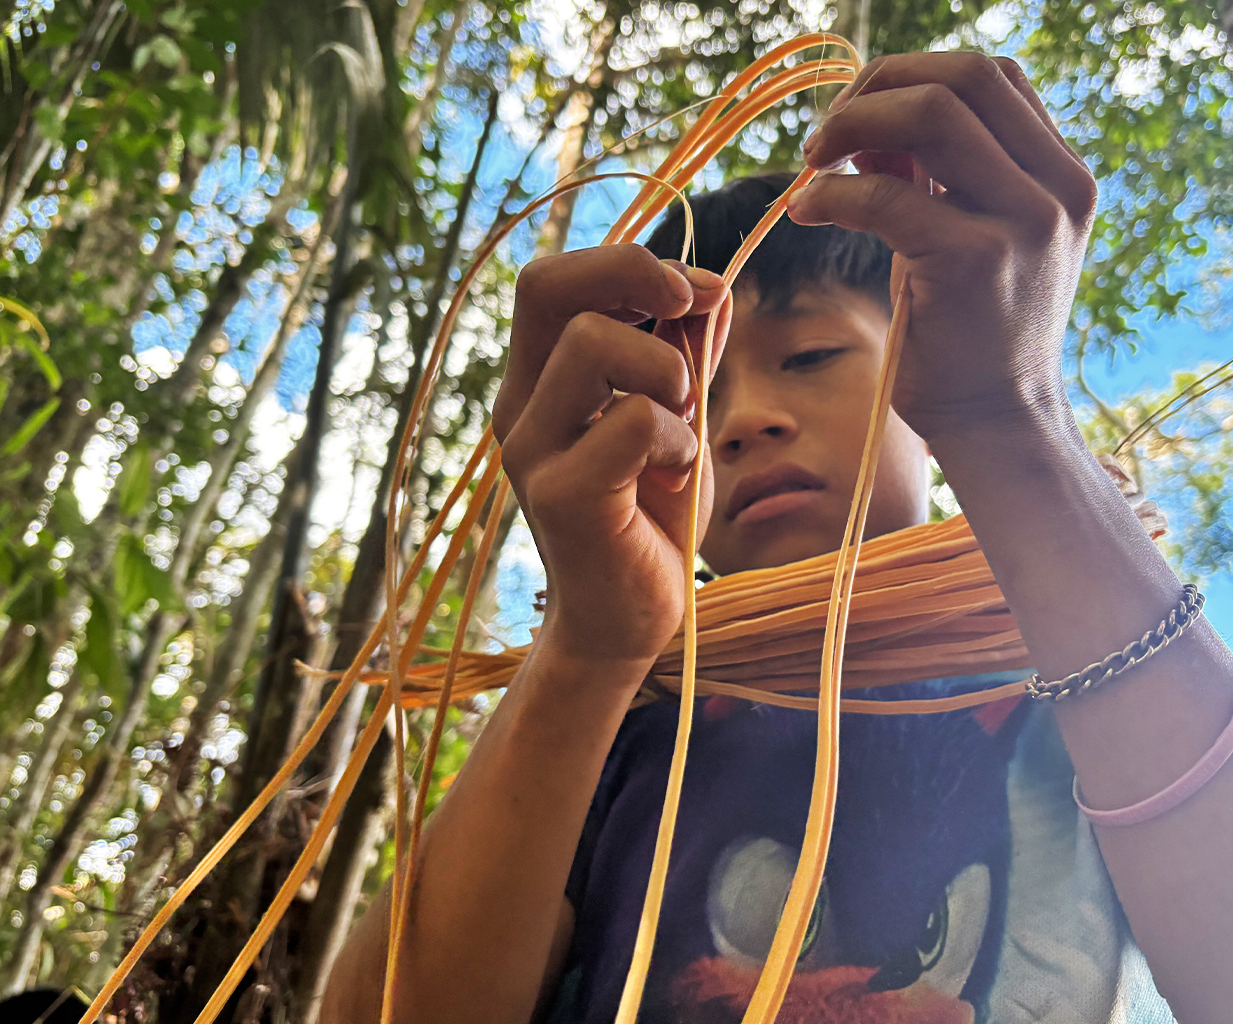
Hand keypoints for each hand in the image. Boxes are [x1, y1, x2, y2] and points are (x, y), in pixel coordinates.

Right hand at [493, 245, 729, 671]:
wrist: (628, 621)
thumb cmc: (648, 520)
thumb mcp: (677, 422)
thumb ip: (685, 358)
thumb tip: (711, 291)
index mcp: (539, 381)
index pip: (550, 280)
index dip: (627, 263)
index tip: (696, 292)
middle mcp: (521, 407)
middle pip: (545, 286)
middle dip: (632, 274)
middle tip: (688, 308)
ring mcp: (533, 450)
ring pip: (591, 343)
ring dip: (664, 369)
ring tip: (680, 424)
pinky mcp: (561, 495)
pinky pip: (631, 419)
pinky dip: (676, 436)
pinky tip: (675, 475)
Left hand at [787, 51, 1096, 442]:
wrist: (995, 419)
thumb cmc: (971, 329)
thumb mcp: (971, 234)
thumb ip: (941, 174)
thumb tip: (869, 118)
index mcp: (1063, 175)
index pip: (993, 77)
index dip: (915, 77)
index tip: (863, 116)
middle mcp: (1056, 189)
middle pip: (965, 76)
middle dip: (881, 87)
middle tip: (828, 135)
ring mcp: (1022, 222)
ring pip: (931, 114)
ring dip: (854, 124)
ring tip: (814, 163)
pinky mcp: (973, 260)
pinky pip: (884, 195)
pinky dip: (830, 194)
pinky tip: (806, 212)